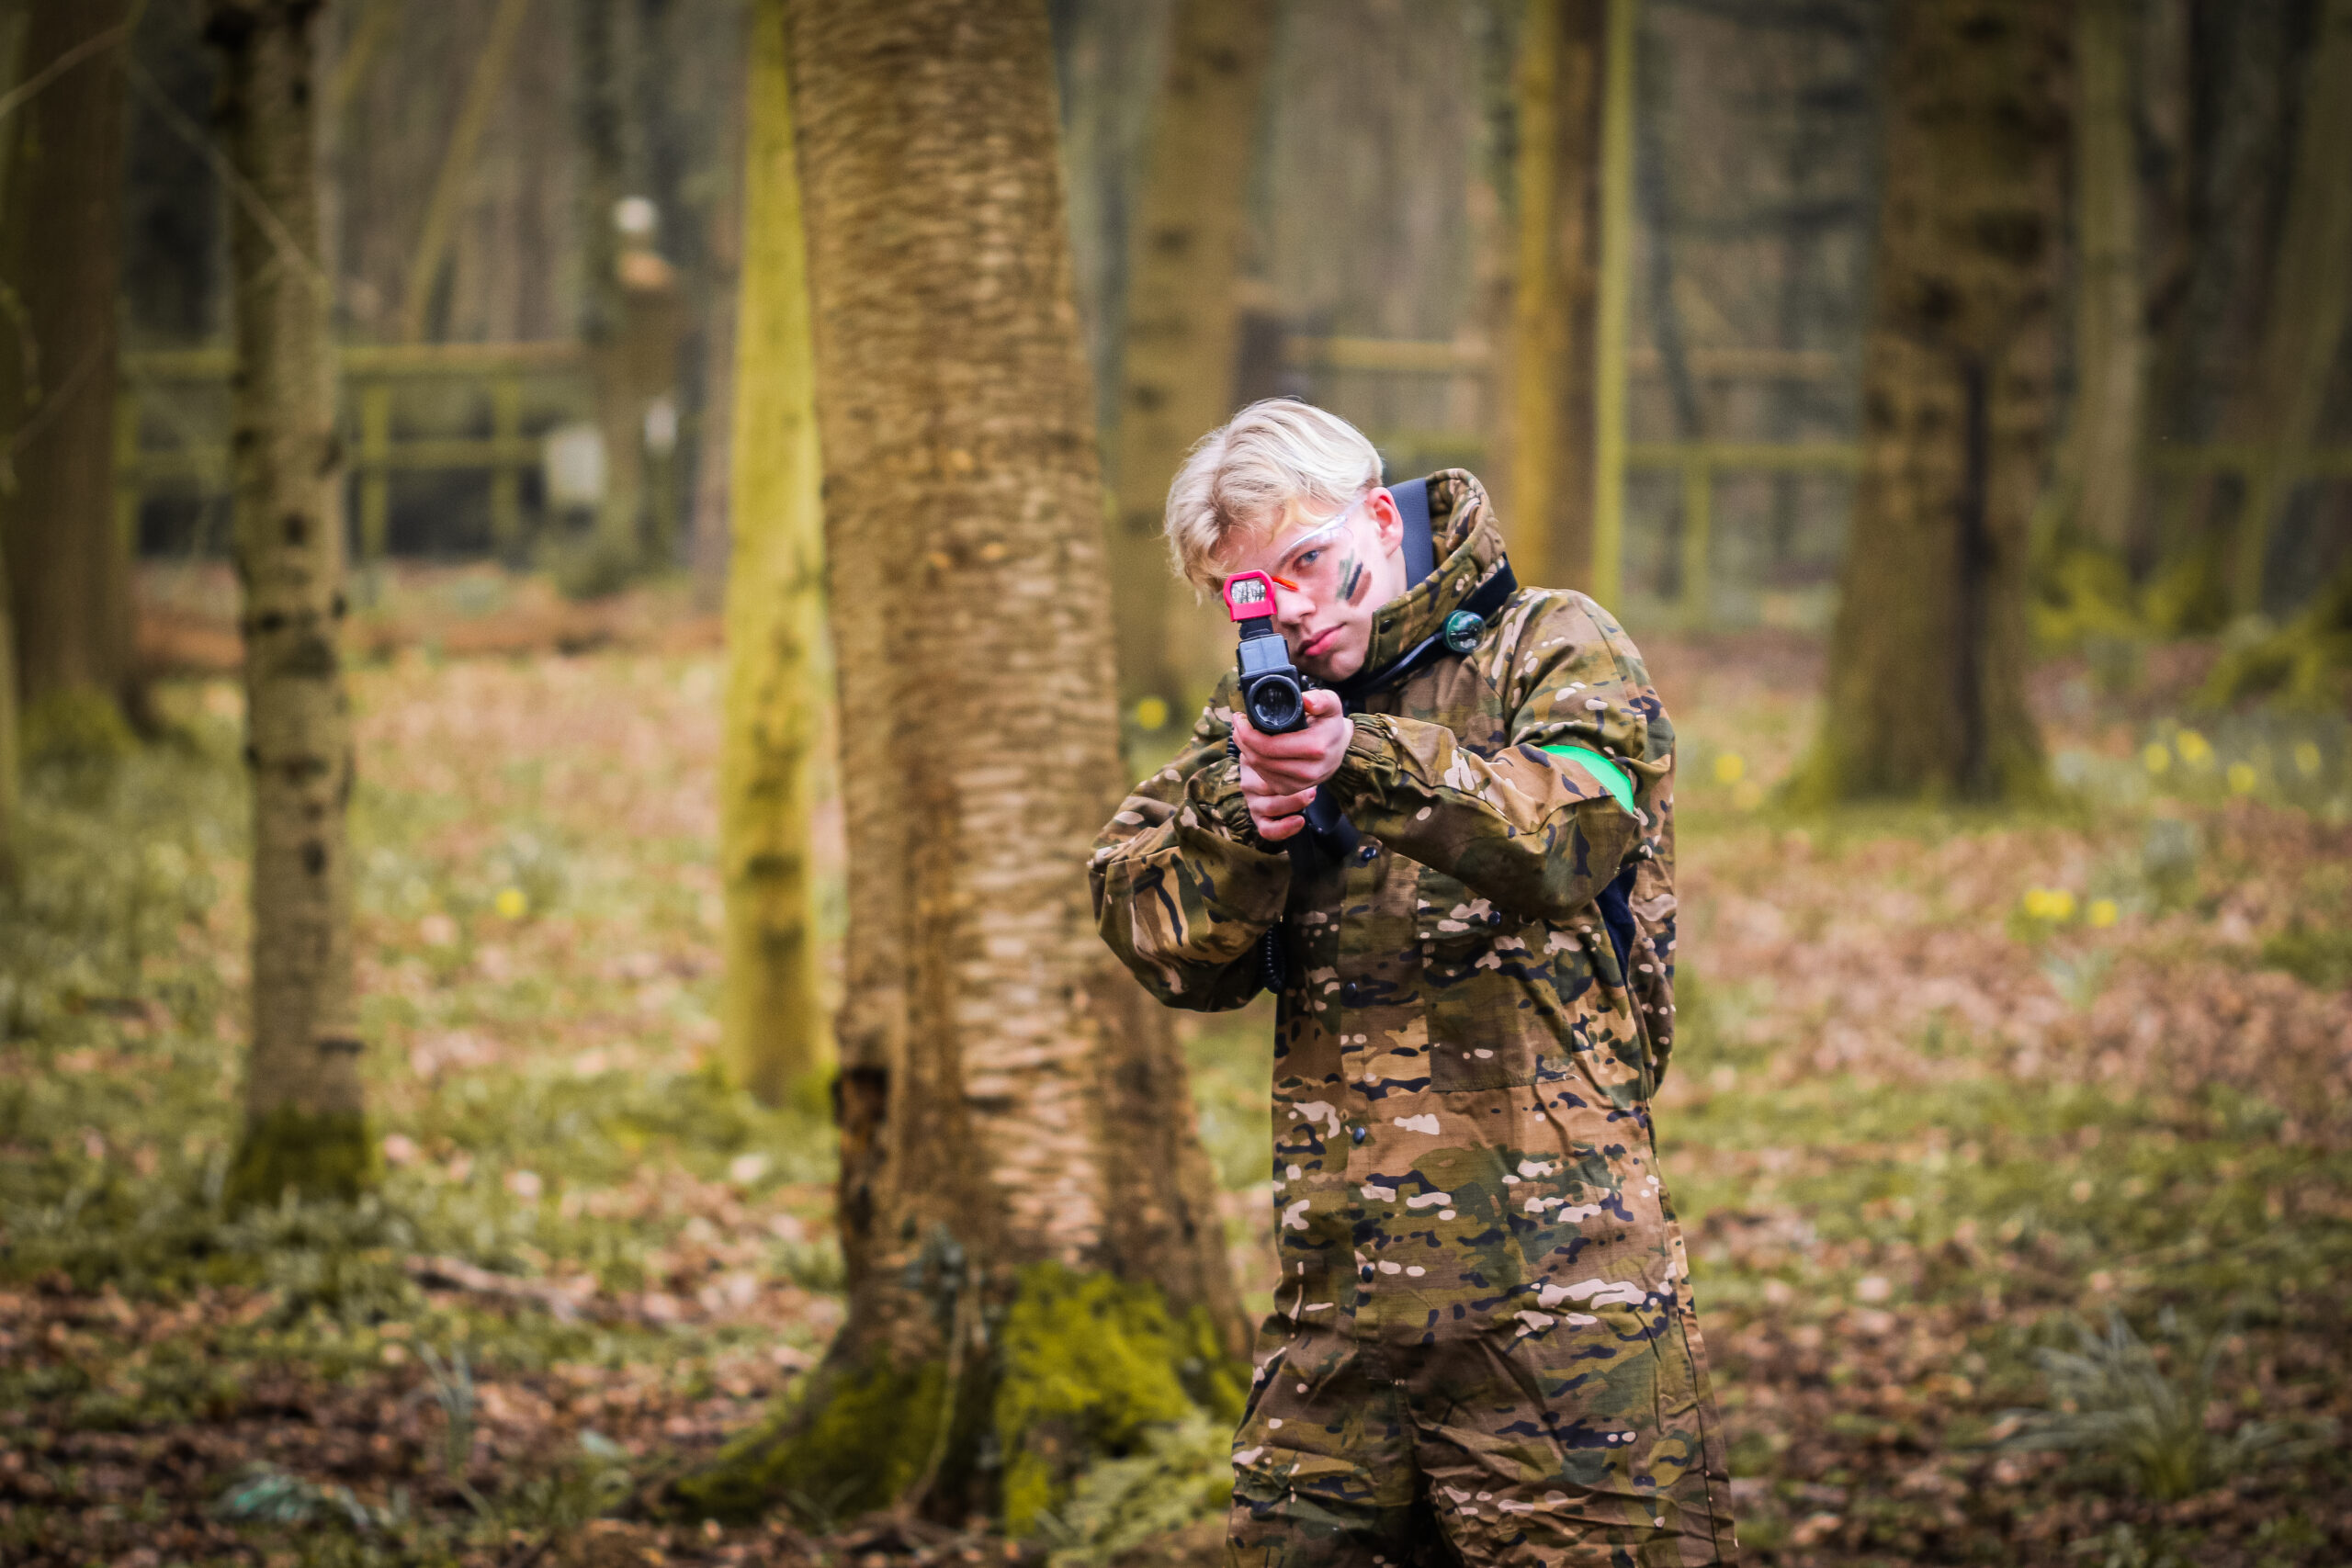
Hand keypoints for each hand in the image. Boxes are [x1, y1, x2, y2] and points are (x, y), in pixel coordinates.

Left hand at [1233, 689, 1351, 841]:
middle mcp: (1308, 771)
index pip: (1269, 745)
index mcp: (1316, 748)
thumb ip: (1320, 699)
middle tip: (1238, 724)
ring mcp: (1299, 784)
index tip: (1241, 717)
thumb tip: (1305, 701)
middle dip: (1243, 739)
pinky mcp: (1290, 790)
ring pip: (1259, 768)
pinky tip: (1253, 748)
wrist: (1339, 747)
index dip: (1247, 732)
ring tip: (1242, 733)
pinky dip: (1254, 762)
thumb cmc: (1329, 723)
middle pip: (1260, 758)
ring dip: (1245, 750)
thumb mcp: (1331, 704)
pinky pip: (1263, 777)